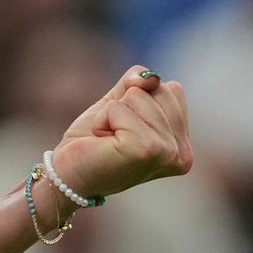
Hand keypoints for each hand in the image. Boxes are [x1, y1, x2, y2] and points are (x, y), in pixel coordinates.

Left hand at [50, 66, 191, 199]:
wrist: (69, 175)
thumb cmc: (94, 141)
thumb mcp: (120, 102)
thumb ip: (137, 81)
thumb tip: (148, 77)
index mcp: (183, 144)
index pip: (172, 90)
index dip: (139, 101)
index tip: (127, 130)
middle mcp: (182, 153)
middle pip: (159, 89)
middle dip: (127, 105)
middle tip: (116, 136)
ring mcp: (167, 153)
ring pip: (138, 95)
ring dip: (113, 114)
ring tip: (110, 140)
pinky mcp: (145, 149)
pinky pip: (118, 108)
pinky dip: (102, 120)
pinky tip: (103, 143)